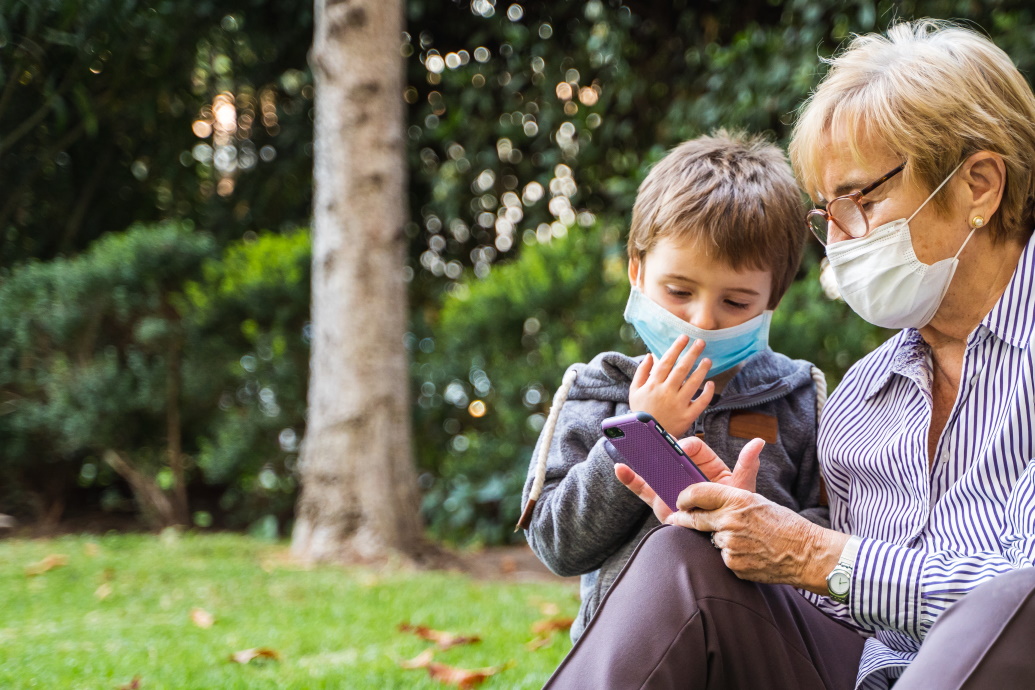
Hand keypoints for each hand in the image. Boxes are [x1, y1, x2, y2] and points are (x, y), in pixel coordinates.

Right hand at [614, 436, 763, 523]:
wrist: (721, 542)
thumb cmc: (734, 512)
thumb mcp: (741, 489)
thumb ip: (747, 466)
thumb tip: (758, 442)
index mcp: (706, 465)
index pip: (694, 448)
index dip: (686, 445)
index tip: (682, 449)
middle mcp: (686, 473)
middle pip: (670, 453)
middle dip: (658, 443)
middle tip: (646, 431)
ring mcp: (672, 486)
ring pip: (654, 468)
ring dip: (640, 456)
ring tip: (628, 443)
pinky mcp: (659, 501)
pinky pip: (643, 489)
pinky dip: (630, 479)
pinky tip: (620, 468)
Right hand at [629, 335, 713, 435]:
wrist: (645, 438)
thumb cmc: (640, 412)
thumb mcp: (634, 391)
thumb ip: (642, 372)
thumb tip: (651, 355)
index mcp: (653, 385)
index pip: (667, 361)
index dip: (676, 348)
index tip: (685, 337)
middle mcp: (666, 392)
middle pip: (682, 369)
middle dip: (692, 353)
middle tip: (701, 342)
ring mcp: (677, 405)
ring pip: (693, 383)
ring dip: (702, 370)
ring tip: (708, 360)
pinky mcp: (687, 417)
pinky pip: (700, 403)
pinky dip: (707, 393)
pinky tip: (710, 383)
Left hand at [666, 483, 849, 592]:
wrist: (806, 553)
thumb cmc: (783, 524)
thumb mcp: (756, 502)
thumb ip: (728, 502)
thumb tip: (703, 504)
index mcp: (737, 499)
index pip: (697, 493)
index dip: (684, 497)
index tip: (680, 501)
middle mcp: (730, 520)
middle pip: (693, 519)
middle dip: (682, 519)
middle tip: (676, 519)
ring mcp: (730, 544)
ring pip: (711, 539)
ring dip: (718, 539)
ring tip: (743, 540)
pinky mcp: (733, 564)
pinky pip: (722, 557)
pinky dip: (730, 555)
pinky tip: (749, 553)